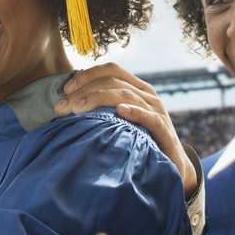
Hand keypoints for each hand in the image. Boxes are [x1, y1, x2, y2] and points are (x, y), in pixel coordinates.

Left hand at [58, 63, 198, 195]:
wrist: (172, 165)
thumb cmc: (140, 140)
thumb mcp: (121, 120)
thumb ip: (102, 109)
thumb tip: (67, 105)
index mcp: (137, 88)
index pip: (112, 70)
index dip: (88, 74)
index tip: (65, 90)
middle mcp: (147, 95)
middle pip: (114, 81)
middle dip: (85, 90)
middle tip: (63, 106)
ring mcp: (157, 111)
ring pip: (125, 95)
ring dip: (98, 99)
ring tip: (78, 109)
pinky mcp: (164, 130)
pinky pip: (149, 117)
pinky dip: (134, 112)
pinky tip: (119, 111)